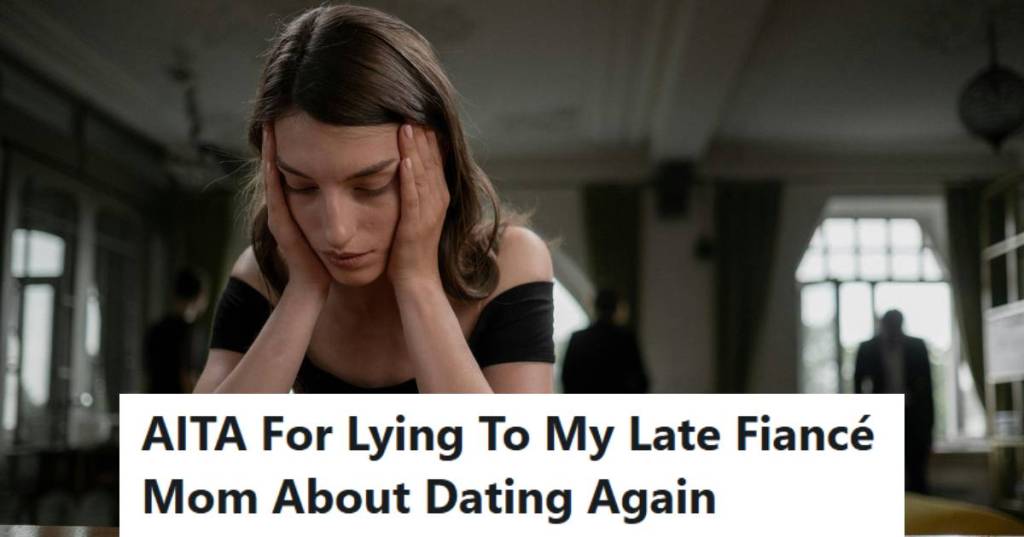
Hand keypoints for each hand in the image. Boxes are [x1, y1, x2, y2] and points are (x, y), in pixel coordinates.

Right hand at [262, 125, 330, 296]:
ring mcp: (279, 213)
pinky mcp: (279, 224)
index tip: (302, 115)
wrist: (314, 286)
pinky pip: (274, 194)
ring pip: (273, 174)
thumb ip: (336, 201)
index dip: (297, 141)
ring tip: (272, 121)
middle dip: (279, 138)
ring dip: (271, 149)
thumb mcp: (333, 220)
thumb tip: (354, 179)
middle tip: (279, 109)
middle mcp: (285, 204)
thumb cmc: (327, 256)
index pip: (295, 164)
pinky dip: (272, 174)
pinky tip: (272, 155)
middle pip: (280, 163)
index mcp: (300, 201)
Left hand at [387, 124, 449, 290]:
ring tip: (406, 125)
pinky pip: (413, 197)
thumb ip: (415, 192)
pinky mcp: (416, 225)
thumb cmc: (411, 249)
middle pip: (431, 160)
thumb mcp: (415, 214)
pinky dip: (410, 178)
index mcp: (439, 196)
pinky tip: (404, 160)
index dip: (427, 135)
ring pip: (422, 174)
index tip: (416, 112)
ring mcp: (429, 213)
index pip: (435, 158)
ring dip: (415, 149)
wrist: (417, 281)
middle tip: (412, 107)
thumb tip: (404, 168)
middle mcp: (438, 200)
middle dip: (422, 134)